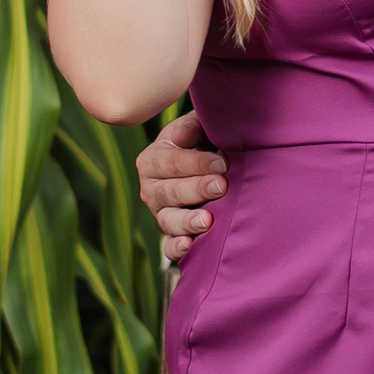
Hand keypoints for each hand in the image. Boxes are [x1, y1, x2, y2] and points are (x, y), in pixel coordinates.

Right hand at [135, 111, 227, 259]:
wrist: (213, 158)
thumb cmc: (205, 138)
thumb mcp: (199, 125)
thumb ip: (192, 126)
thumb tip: (180, 137)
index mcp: (153, 159)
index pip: (171, 163)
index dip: (197, 163)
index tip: (223, 164)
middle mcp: (151, 188)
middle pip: (169, 192)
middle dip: (197, 190)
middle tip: (222, 186)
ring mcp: (160, 213)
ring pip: (167, 220)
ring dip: (187, 222)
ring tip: (207, 220)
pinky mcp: (172, 234)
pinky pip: (168, 246)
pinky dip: (176, 248)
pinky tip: (189, 246)